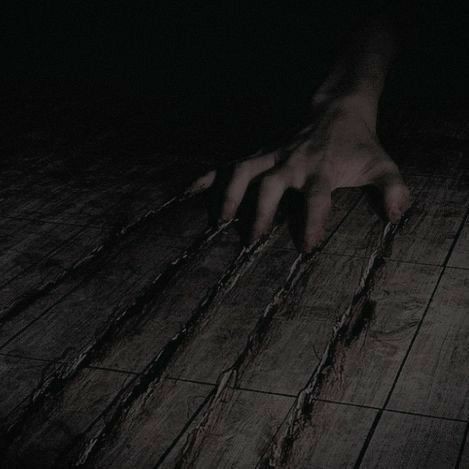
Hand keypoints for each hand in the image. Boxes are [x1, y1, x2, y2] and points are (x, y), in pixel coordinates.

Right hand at [188, 97, 409, 251]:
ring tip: (220, 222)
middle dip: (261, 212)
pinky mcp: (258, 152)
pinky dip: (207, 177)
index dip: (312, 221)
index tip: (305, 247)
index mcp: (321, 170)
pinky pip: (227, 162)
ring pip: (243, 170)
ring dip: (228, 194)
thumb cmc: (359, 146)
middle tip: (252, 242)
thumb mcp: (381, 165)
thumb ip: (392, 190)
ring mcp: (270, 155)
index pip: (317, 198)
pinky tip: (188, 192)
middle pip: (271, 184)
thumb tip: (397, 215)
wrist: (337, 111)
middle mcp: (292, 162)